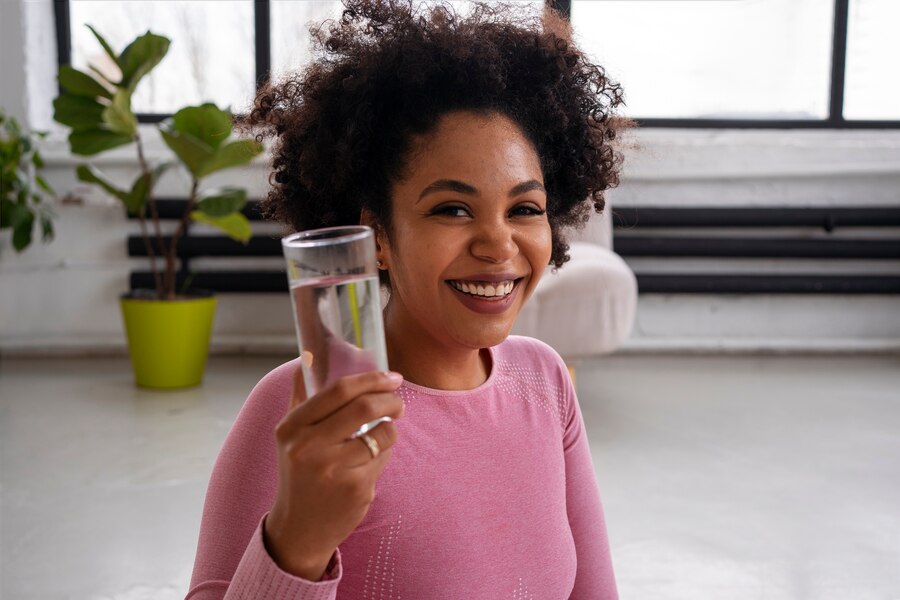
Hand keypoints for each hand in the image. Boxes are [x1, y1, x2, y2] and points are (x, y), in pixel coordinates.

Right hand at [264, 366, 404, 580]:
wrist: (298, 528)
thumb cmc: (299, 474)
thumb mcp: (289, 437)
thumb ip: (300, 397)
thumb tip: (308, 357)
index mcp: (292, 427)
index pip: (338, 390)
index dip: (371, 379)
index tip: (391, 377)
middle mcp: (308, 447)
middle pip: (365, 407)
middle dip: (391, 399)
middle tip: (398, 401)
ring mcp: (333, 469)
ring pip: (382, 433)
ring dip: (390, 429)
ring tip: (381, 434)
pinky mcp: (355, 489)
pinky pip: (383, 459)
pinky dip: (382, 456)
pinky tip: (368, 465)